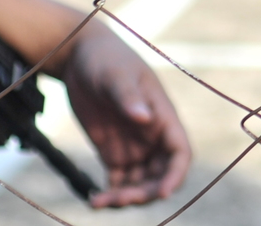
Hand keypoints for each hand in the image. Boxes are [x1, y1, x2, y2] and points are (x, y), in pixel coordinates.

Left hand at [60, 23, 191, 206]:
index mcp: (162, 116)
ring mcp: (133, 146)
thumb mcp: (115, 75)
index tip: (162, 193)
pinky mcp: (112, 152)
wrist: (80, 58)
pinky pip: (117, 181)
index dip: (176, 175)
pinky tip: (94, 199)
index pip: (180, 152)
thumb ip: (129, 97)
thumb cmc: (105, 59)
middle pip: (160, 175)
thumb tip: (145, 119)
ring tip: (99, 202)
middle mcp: (152, 136)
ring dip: (126, 197)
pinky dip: (110, 194)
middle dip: (145, 192)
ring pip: (139, 183)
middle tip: (118, 199)